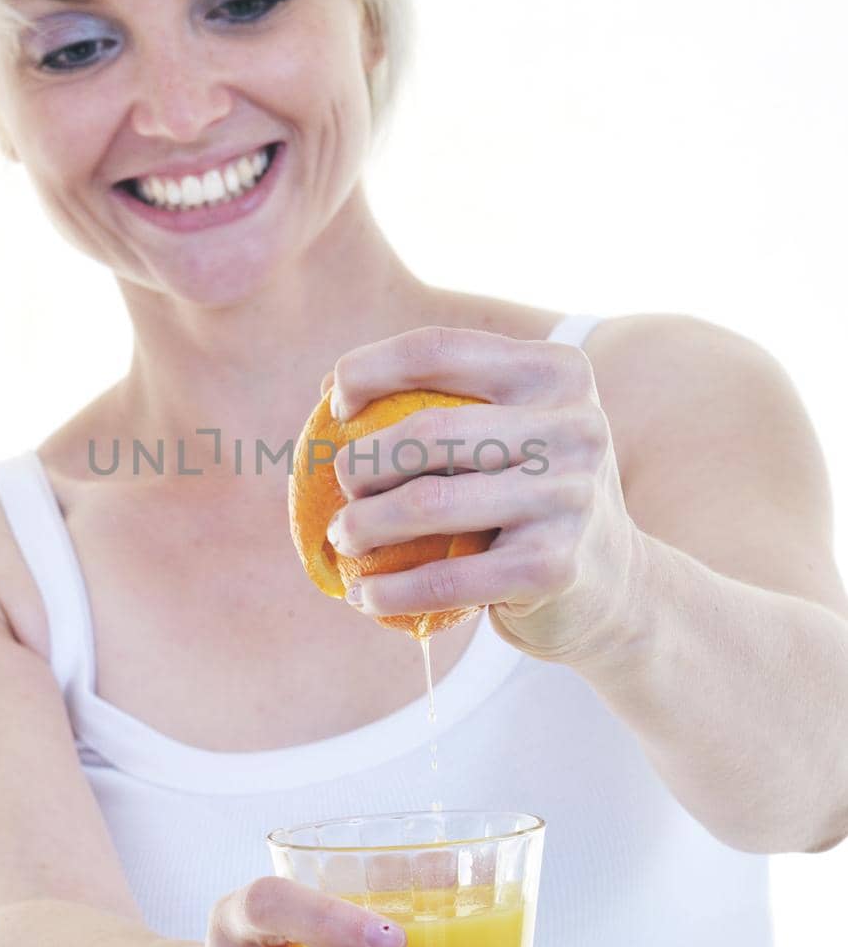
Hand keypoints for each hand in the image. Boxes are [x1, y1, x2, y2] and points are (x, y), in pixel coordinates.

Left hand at [319, 324, 648, 667]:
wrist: (614, 585)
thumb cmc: (528, 492)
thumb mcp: (510, 426)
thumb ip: (441, 398)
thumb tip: (331, 391)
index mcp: (556, 370)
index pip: (437, 350)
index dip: (366, 371)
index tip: (334, 407)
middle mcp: (575, 425)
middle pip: (427, 431)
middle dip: (359, 463)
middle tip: (341, 488)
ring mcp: (570, 496)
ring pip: (429, 503)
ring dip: (361, 527)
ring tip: (342, 539)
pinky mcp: (555, 567)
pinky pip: (447, 579)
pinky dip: (391, 591)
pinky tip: (364, 596)